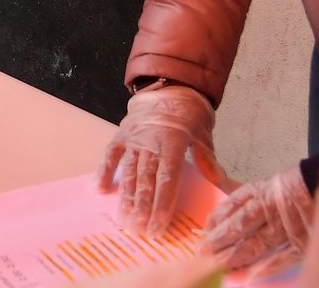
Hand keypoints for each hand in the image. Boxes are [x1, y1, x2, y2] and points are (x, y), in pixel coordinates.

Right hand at [95, 83, 223, 235]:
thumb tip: (220, 182)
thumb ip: (207, 159)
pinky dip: (103, 171)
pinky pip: (111, 154)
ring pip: (129, 172)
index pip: (167, 179)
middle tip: (139, 231)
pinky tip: (98, 189)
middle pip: (146, 180)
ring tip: (124, 220)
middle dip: (143, 208)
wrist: (170, 87)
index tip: (159, 224)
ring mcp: (134, 139)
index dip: (162, 204)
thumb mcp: (203, 135)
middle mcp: (151, 143)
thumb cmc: (189, 115)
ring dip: (126, 197)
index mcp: (173, 143)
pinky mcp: (122, 135)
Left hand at [204, 165, 312, 275]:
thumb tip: (216, 221)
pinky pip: (282, 257)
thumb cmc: (295, 188)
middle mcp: (271, 207)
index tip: (204, 232)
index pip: (232, 206)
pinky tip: (249, 274)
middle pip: (240, 225)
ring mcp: (287, 226)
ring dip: (237, 256)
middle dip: (220, 240)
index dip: (216, 220)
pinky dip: (265, 267)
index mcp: (261, 191)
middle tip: (204, 252)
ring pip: (257, 243)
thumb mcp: (267, 186)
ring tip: (220, 265)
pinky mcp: (303, 242)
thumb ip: (244, 201)